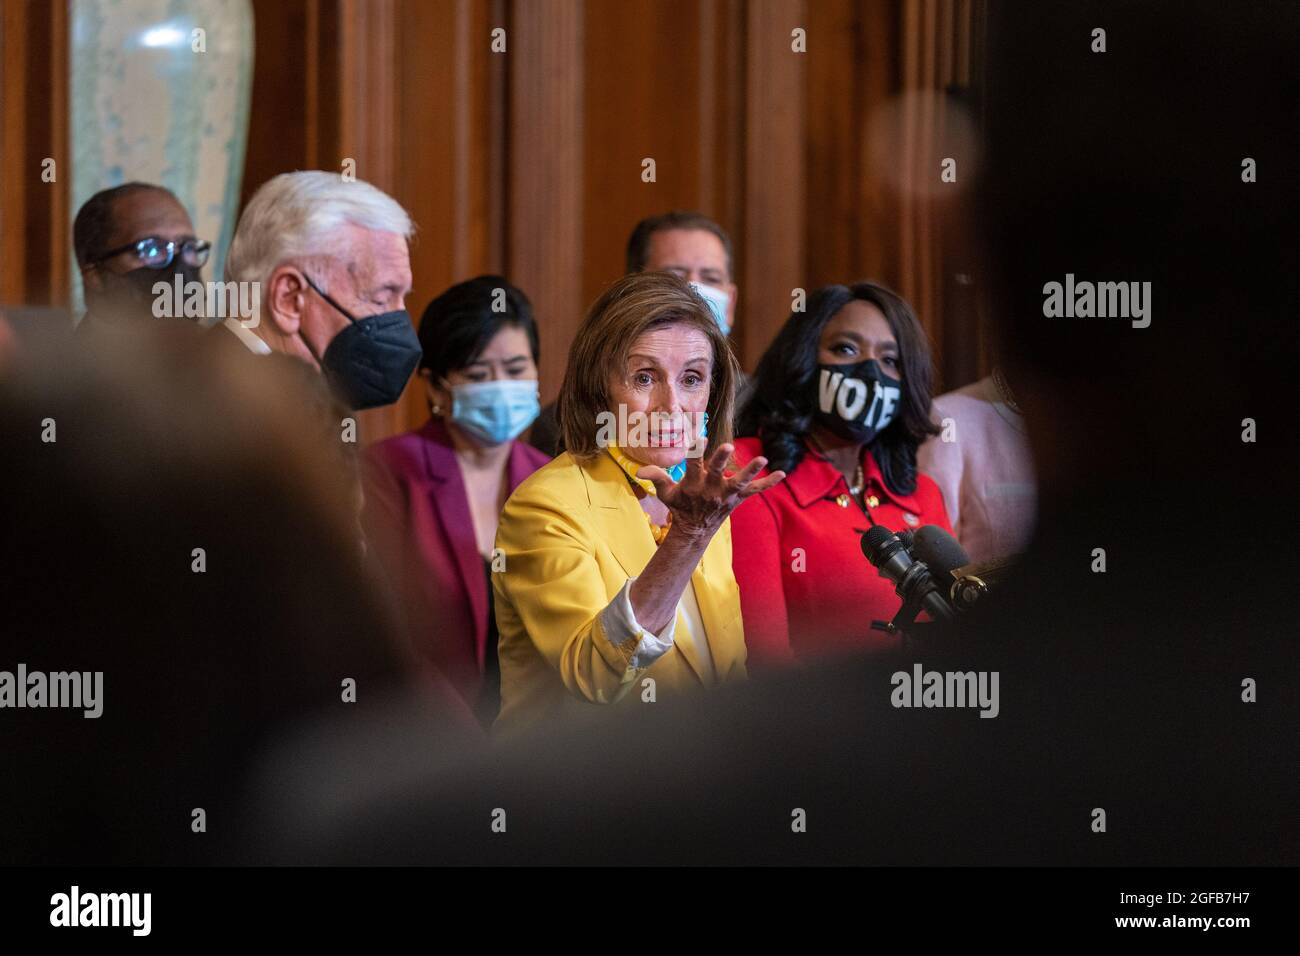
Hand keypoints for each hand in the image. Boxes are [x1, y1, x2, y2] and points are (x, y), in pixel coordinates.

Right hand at [638, 438, 784, 539]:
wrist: (695, 530)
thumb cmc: (680, 506)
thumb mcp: (665, 493)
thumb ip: (655, 478)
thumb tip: (639, 471)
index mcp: (693, 483)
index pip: (692, 464)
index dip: (695, 450)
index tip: (699, 437)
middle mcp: (711, 488)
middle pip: (716, 471)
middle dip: (721, 459)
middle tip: (727, 446)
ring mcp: (726, 494)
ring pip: (740, 482)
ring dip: (751, 471)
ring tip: (763, 460)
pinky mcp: (738, 498)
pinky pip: (756, 491)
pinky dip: (768, 483)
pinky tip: (781, 474)